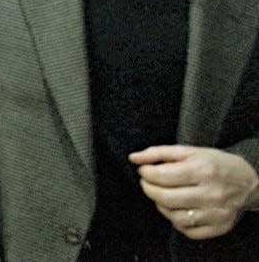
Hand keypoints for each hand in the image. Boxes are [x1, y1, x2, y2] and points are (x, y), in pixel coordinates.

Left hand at [130, 144, 258, 239]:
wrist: (248, 182)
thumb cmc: (214, 163)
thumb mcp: (188, 151)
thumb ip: (158, 153)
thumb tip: (134, 158)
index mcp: (203, 170)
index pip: (163, 176)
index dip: (146, 173)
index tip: (143, 170)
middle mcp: (211, 193)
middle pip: (166, 198)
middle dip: (149, 189)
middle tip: (147, 182)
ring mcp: (216, 213)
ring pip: (175, 217)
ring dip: (161, 206)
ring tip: (161, 195)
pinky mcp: (219, 228)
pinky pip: (188, 231)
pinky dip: (176, 221)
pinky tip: (176, 208)